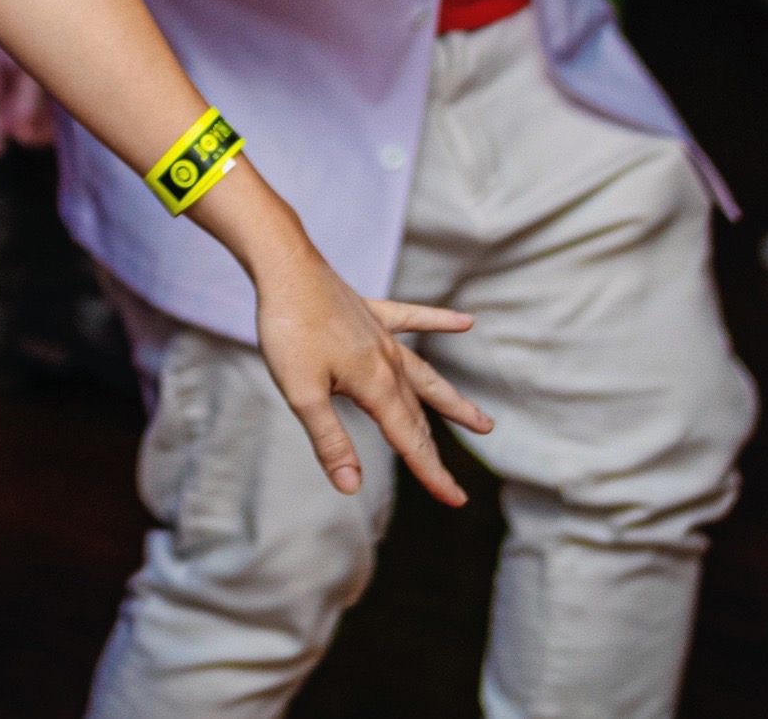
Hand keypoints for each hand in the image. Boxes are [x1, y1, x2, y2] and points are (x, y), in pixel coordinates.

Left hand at [248, 244, 489, 501]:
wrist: (284, 267)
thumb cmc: (289, 330)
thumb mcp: (302, 394)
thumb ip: (330, 440)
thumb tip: (351, 487)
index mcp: (376, 385)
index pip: (409, 440)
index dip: (431, 474)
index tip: (456, 501)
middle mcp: (389, 362)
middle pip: (418, 418)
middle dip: (435, 455)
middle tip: (459, 489)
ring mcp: (383, 335)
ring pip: (426, 376)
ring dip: (452, 402)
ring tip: (483, 423)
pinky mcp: (371, 313)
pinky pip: (413, 318)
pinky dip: (439, 322)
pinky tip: (465, 321)